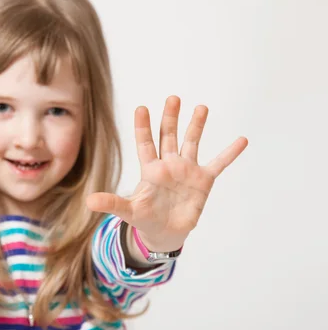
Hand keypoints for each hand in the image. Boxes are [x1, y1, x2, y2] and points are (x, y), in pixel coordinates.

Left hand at [86, 95, 247, 251]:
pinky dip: (229, 153)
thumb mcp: (128, 211)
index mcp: (150, 170)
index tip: (141, 107)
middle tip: (172, 98)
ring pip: (191, 143)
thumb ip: (111, 203)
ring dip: (196, 126)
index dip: (143, 127)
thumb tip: (89, 201)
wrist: (164, 231)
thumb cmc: (144, 218)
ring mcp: (187, 170)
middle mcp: (169, 164)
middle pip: (168, 136)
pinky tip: (241, 140)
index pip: (145, 143)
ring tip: (201, 107)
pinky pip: (218, 164)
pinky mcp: (203, 181)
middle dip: (170, 118)